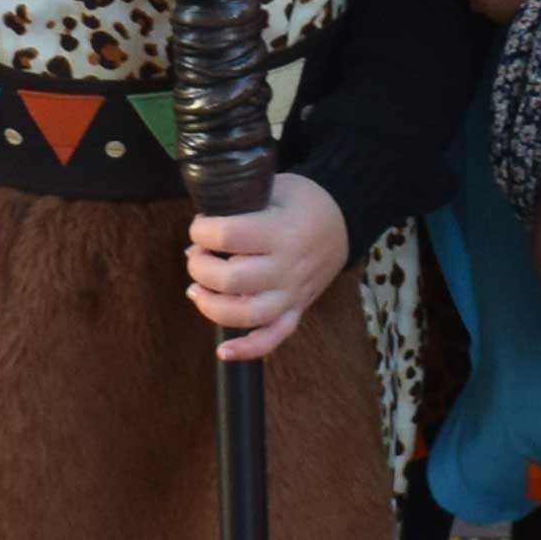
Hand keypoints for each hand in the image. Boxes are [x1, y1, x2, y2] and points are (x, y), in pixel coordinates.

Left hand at [186, 172, 349, 362]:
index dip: (202, 231)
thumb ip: (235, 209)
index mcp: (280, 231)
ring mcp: (293, 294)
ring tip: (196, 291)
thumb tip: (197, 244)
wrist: (343, 221)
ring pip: (247, 315)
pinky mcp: (296, 310)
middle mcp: (287, 267)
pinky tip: (223, 351)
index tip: (199, 227)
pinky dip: (246, 349)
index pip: (228, 236)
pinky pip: (272, 338)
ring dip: (212, 307)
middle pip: (232, 280)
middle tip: (197, 256)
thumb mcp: (272, 189)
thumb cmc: (301, 202)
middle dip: (200, 269)